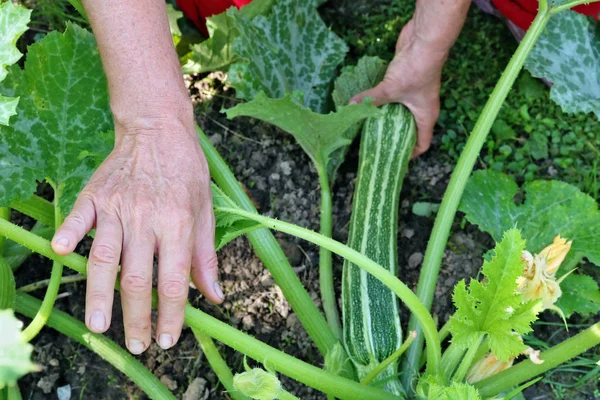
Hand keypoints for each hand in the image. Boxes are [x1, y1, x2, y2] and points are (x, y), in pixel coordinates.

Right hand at [51, 116, 221, 353]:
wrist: (159, 129)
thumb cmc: (187, 171)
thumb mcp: (206, 210)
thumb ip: (206, 256)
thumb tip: (214, 296)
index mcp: (178, 224)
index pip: (174, 281)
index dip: (171, 315)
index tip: (168, 340)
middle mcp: (147, 219)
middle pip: (136, 279)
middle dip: (136, 318)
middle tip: (136, 346)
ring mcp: (118, 206)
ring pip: (105, 258)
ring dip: (99, 295)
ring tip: (99, 326)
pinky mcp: (95, 195)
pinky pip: (79, 218)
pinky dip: (70, 234)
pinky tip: (62, 254)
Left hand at [350, 20, 446, 157]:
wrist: (424, 40)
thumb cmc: (416, 69)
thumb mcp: (392, 89)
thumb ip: (372, 98)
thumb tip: (351, 105)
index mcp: (426, 116)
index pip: (423, 143)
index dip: (411, 155)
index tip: (395, 160)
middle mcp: (423, 108)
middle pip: (412, 130)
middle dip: (396, 139)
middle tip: (378, 146)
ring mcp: (415, 95)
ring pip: (403, 114)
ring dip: (389, 120)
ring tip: (371, 128)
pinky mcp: (407, 82)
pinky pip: (397, 99)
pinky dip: (387, 103)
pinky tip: (372, 105)